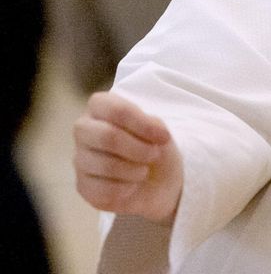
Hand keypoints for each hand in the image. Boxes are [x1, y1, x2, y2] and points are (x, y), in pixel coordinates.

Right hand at [73, 91, 182, 224]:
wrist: (158, 181)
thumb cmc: (155, 147)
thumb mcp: (160, 131)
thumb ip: (152, 125)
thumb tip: (150, 129)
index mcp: (101, 107)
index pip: (115, 109)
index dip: (143, 124)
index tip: (164, 137)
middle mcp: (84, 130)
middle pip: (107, 136)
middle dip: (138, 148)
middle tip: (154, 155)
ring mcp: (80, 158)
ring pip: (106, 165)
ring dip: (136, 170)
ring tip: (144, 170)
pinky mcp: (82, 186)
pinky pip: (104, 190)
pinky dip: (127, 189)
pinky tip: (132, 185)